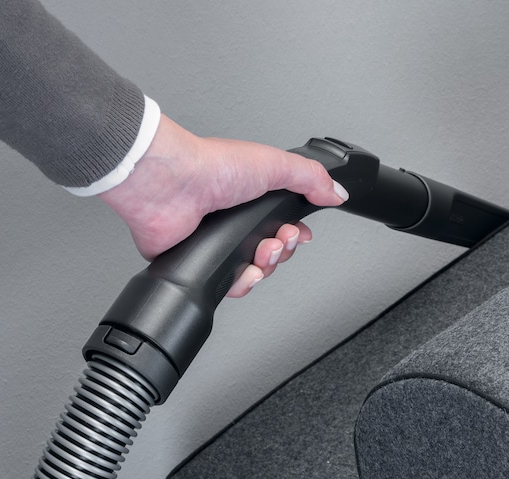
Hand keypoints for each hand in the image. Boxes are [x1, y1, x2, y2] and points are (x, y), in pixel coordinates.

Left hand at [100, 115, 347, 296]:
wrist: (170, 186)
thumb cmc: (211, 167)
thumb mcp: (275, 165)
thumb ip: (311, 178)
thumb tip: (337, 192)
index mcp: (251, 195)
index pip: (284, 224)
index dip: (296, 234)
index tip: (300, 234)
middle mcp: (233, 219)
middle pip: (273, 251)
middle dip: (283, 250)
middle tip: (279, 239)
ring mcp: (216, 240)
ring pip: (254, 271)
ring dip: (266, 266)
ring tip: (261, 250)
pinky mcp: (199, 260)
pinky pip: (228, 284)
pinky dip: (241, 282)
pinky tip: (244, 271)